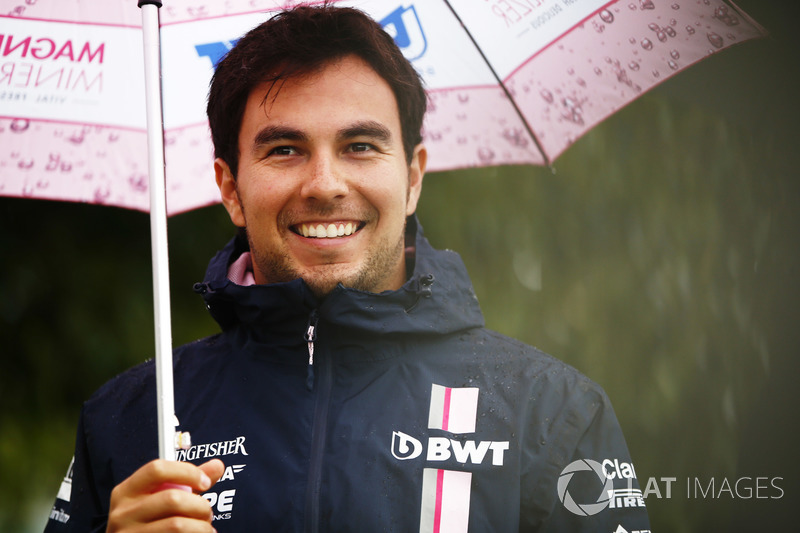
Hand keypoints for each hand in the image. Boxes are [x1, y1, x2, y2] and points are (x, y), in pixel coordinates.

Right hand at [106, 458, 224, 531]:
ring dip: (200, 526)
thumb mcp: (159, 497)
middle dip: (200, 505)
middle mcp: (123, 513)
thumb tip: (217, 466)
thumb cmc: (147, 522)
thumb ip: (187, 481)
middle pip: (172, 499)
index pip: (157, 469)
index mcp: (127, 491)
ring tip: (205, 528)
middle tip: (207, 512)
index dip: (187, 472)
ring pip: (176, 525)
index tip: (205, 482)